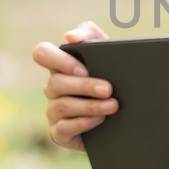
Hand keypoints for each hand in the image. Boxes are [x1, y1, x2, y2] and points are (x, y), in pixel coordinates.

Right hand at [32, 21, 114, 151]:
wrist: (127, 116)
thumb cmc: (113, 78)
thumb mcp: (107, 54)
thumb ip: (91, 35)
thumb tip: (70, 36)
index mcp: (60, 65)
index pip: (41, 53)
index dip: (57, 59)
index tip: (82, 67)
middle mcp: (53, 87)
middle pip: (56, 82)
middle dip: (85, 86)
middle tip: (108, 89)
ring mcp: (53, 111)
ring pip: (62, 106)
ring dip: (90, 105)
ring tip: (113, 105)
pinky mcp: (59, 132)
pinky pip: (64, 127)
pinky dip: (83, 123)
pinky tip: (101, 120)